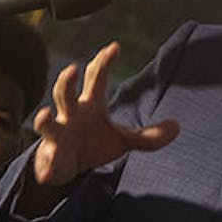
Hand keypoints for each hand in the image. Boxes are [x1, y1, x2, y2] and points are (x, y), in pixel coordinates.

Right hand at [19, 42, 176, 212]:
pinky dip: (47, 168)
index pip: (95, 77)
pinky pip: (47, 162)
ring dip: (43, 120)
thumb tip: (178, 126)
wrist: (69, 165)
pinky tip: (47, 174)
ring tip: (44, 116)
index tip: (114, 47)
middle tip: (72, 69)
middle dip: (66, 81)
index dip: (103, 62)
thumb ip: (148, 135)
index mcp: (90, 105)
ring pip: (46, 124)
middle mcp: (70, 115)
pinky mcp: (51, 158)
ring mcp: (57, 135)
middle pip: (64, 93)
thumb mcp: (123, 139)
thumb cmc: (94, 143)